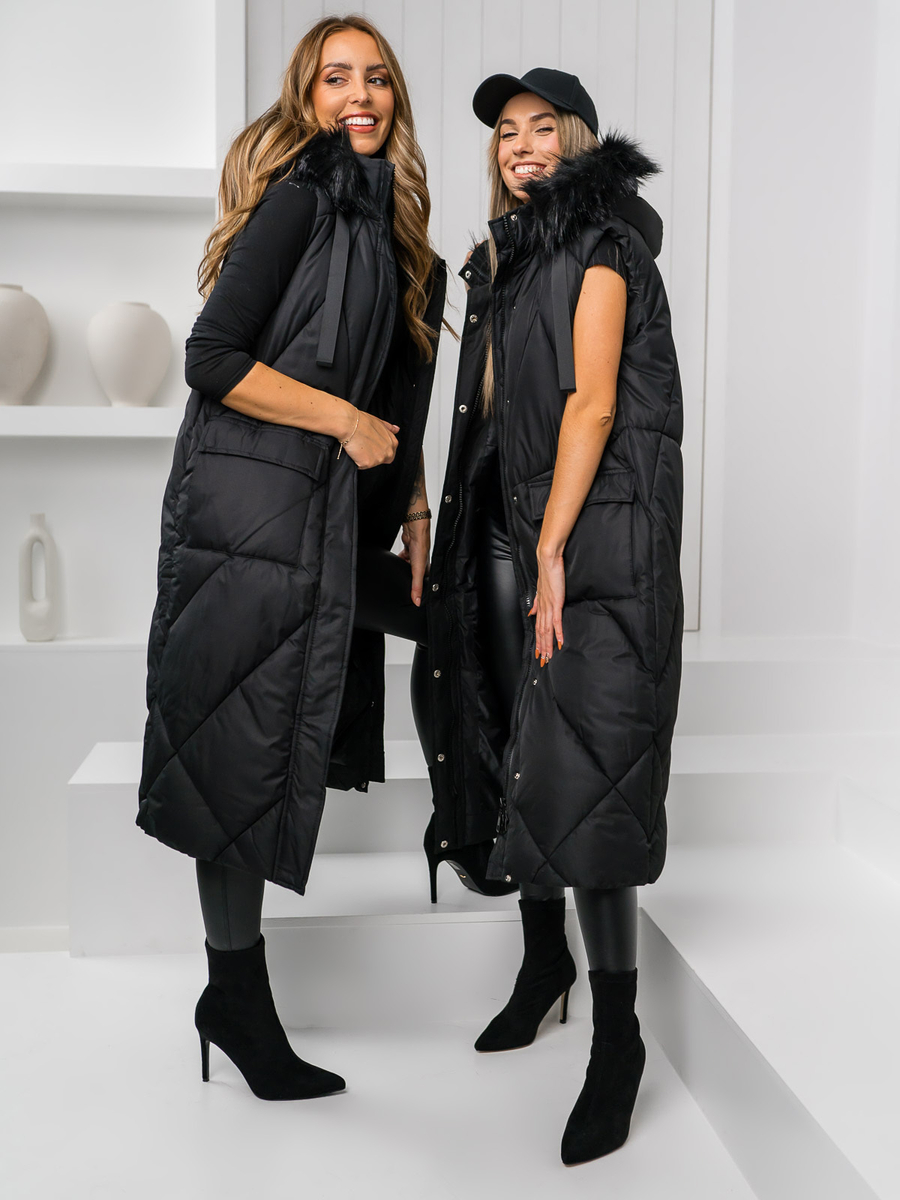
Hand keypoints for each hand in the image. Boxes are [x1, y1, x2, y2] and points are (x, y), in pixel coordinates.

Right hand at [344, 410, 398, 468]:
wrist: (349, 424)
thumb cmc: (362, 422)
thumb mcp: (379, 422)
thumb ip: (389, 428)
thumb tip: (397, 429)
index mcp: (392, 443)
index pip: (390, 453)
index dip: (380, 450)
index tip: (373, 446)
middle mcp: (388, 452)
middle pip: (383, 461)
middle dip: (374, 457)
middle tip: (365, 448)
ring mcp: (378, 459)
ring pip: (372, 464)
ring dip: (365, 458)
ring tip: (358, 446)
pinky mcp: (367, 464)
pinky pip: (361, 466)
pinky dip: (357, 461)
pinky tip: (354, 451)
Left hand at [399, 517, 430, 606]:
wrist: (414, 529)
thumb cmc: (421, 546)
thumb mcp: (417, 570)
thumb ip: (416, 586)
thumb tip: (417, 601)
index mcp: (427, 569)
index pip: (424, 583)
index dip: (420, 590)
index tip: (416, 598)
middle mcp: (421, 563)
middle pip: (415, 575)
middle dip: (410, 581)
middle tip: (404, 589)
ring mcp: (414, 556)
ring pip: (408, 567)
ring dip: (403, 570)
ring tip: (398, 577)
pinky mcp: (408, 550)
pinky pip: (403, 558)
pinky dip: (399, 561)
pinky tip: (394, 564)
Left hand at [528, 548, 564, 664]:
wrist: (548, 560)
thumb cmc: (548, 574)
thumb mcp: (541, 591)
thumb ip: (537, 604)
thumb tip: (531, 613)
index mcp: (541, 607)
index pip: (539, 629)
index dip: (539, 643)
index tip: (539, 655)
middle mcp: (543, 609)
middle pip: (541, 633)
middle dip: (542, 649)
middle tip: (543, 663)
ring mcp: (549, 607)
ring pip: (547, 630)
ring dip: (548, 645)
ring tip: (550, 657)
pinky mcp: (556, 603)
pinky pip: (557, 621)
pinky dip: (558, 632)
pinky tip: (560, 642)